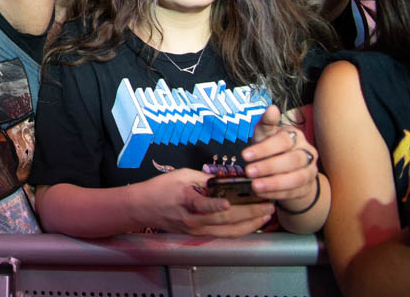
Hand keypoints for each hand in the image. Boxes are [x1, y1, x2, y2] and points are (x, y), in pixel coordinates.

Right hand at [133, 168, 274, 236]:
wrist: (142, 208)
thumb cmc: (159, 189)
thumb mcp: (180, 175)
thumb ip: (204, 178)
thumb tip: (225, 180)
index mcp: (185, 201)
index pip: (202, 205)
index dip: (216, 205)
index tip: (229, 203)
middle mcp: (193, 220)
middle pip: (224, 220)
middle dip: (249, 213)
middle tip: (267, 205)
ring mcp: (197, 230)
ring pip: (228, 232)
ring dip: (250, 224)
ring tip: (265, 215)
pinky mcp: (199, 235)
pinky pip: (224, 235)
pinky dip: (240, 229)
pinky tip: (252, 223)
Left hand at [243, 105, 318, 210]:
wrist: (287, 169)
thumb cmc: (271, 147)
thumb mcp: (265, 135)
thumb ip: (266, 124)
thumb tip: (272, 108)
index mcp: (295, 136)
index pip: (282, 141)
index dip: (264, 149)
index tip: (244, 155)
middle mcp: (307, 152)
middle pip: (292, 160)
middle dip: (268, 167)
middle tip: (248, 172)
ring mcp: (310, 171)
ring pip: (296, 178)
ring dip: (274, 183)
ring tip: (255, 186)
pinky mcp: (307, 187)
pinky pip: (294, 192)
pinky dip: (276, 193)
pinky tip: (261, 193)